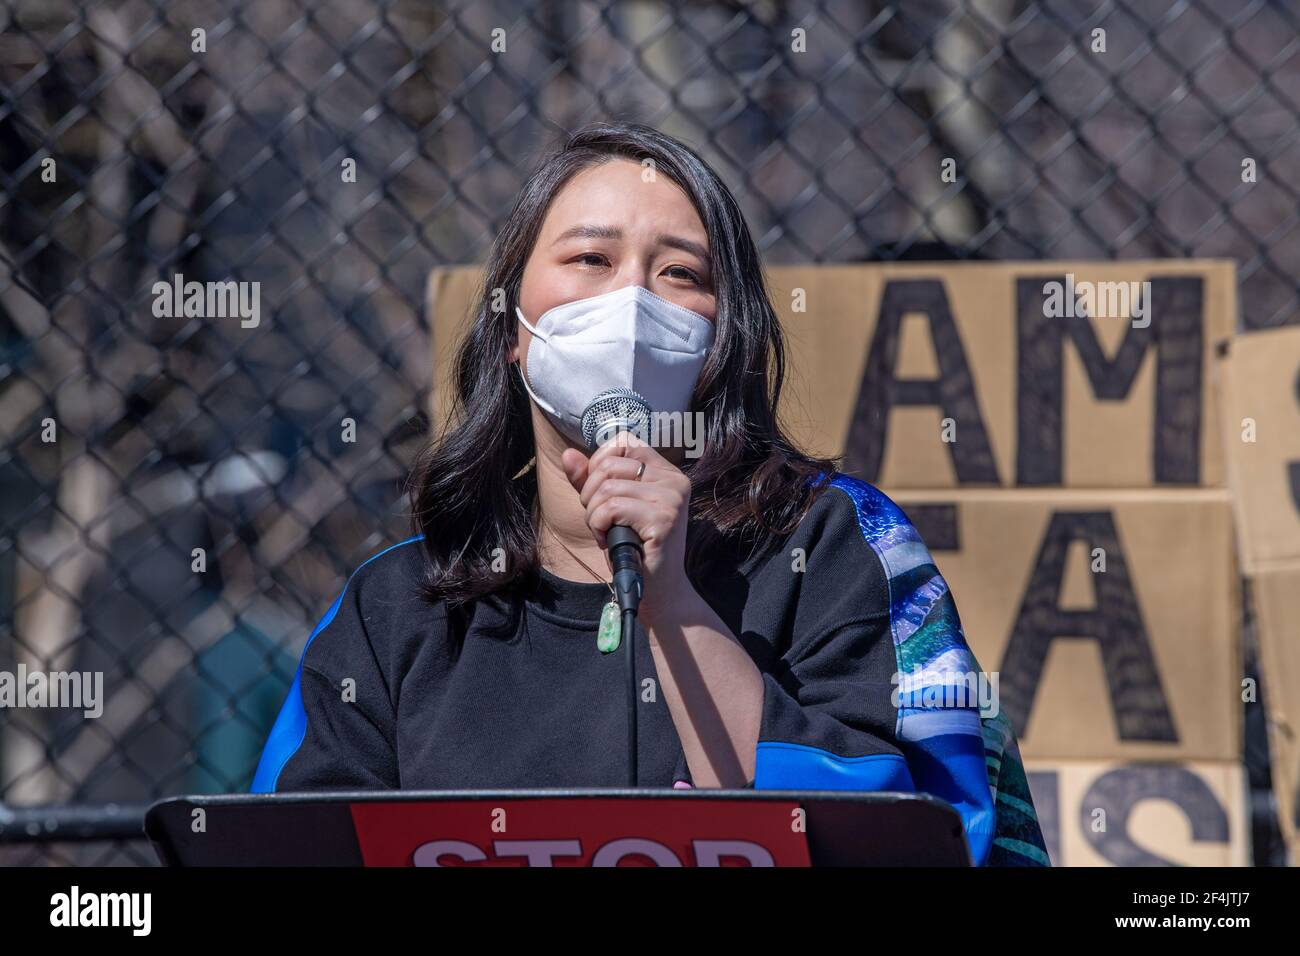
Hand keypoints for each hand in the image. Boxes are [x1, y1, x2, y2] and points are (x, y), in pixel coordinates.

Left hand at [560, 431, 694, 626]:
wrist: (657, 591)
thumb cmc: (633, 548)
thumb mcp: (609, 508)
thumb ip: (590, 481)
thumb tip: (568, 454)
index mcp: (665, 472)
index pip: (623, 443)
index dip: (599, 463)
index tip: (600, 493)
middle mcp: (674, 480)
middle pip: (610, 466)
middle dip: (591, 494)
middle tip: (600, 520)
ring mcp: (672, 498)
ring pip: (607, 489)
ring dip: (594, 515)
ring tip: (605, 533)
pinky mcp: (664, 519)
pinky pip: (612, 508)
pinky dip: (599, 525)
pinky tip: (608, 541)